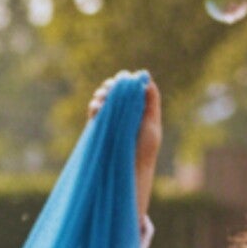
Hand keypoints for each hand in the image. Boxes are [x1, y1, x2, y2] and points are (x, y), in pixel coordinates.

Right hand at [89, 70, 161, 198]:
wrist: (132, 167)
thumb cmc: (146, 148)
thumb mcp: (152, 123)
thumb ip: (151, 102)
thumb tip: (146, 80)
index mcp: (137, 107)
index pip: (130, 87)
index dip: (126, 81)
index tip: (125, 80)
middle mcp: (122, 110)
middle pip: (114, 90)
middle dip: (112, 85)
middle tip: (112, 87)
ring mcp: (110, 118)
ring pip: (103, 98)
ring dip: (102, 93)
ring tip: (104, 96)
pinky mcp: (98, 126)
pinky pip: (94, 111)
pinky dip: (94, 105)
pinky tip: (97, 107)